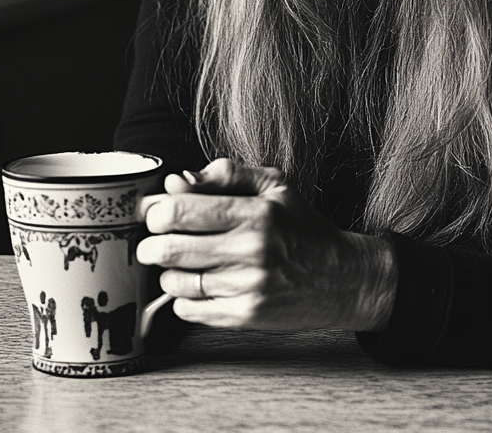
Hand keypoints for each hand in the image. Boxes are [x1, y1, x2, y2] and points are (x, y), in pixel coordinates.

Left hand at [136, 158, 396, 332]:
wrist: (341, 278)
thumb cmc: (303, 227)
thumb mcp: (275, 185)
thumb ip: (226, 173)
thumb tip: (177, 181)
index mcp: (256, 212)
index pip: (180, 211)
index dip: (156, 211)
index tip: (157, 212)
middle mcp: (251, 251)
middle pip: (169, 248)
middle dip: (150, 243)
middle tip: (154, 240)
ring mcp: (247, 288)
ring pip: (174, 282)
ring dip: (168, 271)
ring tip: (180, 262)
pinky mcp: (244, 317)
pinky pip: (189, 311)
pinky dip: (183, 298)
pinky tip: (197, 285)